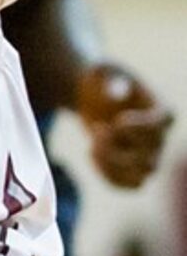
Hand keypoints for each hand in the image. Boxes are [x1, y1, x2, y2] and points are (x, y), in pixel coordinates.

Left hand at [77, 61, 173, 189]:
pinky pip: (131, 185)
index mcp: (160, 109)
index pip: (164, 123)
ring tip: (92, 147)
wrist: (93, 95)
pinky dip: (110, 177)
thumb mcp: (101, 70)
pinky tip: (92, 155)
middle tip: (98, 128)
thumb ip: (109, 78)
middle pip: (151, 156)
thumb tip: (116, 94)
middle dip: (118, 147)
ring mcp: (150, 155)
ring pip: (142, 175)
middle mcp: (160, 137)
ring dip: (112, 165)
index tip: (118, 121)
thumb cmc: (101, 80)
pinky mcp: (135, 168)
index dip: (142, 127)